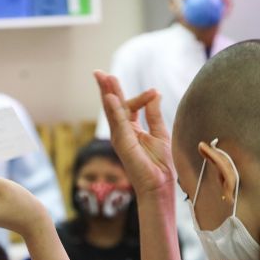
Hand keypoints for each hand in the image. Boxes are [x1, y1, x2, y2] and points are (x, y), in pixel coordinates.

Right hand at [94, 70, 175, 196]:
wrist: (159, 186)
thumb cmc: (160, 165)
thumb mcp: (160, 134)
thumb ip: (154, 115)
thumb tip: (155, 95)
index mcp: (132, 130)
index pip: (129, 107)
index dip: (140, 96)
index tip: (154, 91)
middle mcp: (123, 133)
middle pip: (113, 106)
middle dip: (108, 89)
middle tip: (99, 73)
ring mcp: (121, 138)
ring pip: (112, 112)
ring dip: (107, 94)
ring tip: (102, 77)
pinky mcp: (123, 144)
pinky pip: (118, 123)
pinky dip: (114, 110)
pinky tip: (111, 97)